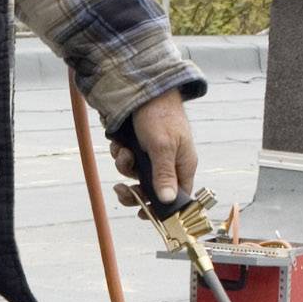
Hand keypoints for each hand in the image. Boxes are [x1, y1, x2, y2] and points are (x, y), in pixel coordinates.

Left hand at [111, 90, 198, 207]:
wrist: (143, 88)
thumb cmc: (161, 114)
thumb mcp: (163, 147)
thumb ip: (164, 175)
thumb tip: (168, 201)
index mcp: (183, 166)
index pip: (177, 198)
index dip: (160, 209)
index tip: (143, 214)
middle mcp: (168, 163)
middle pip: (151, 191)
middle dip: (134, 191)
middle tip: (122, 190)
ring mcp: (151, 156)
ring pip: (134, 175)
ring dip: (125, 167)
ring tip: (123, 152)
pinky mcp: (137, 147)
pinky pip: (126, 160)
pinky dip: (120, 153)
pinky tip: (119, 143)